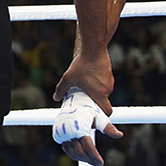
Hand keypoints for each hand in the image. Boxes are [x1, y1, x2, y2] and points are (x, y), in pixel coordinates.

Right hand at [52, 88, 123, 165]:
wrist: (72, 98)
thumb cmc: (88, 107)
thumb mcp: (100, 116)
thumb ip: (109, 128)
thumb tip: (120, 135)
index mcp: (80, 126)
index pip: (88, 146)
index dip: (95, 157)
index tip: (101, 163)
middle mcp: (69, 130)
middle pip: (80, 152)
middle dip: (89, 159)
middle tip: (98, 163)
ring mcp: (61, 133)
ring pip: (72, 152)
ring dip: (82, 158)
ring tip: (91, 159)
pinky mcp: (58, 134)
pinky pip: (66, 148)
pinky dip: (74, 153)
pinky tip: (82, 154)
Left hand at [54, 50, 118, 165]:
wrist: (93, 48)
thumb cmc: (81, 65)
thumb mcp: (67, 79)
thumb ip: (61, 90)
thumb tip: (56, 98)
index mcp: (100, 94)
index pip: (107, 112)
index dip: (102, 116)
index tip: (95, 117)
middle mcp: (107, 89)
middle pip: (104, 102)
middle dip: (96, 104)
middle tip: (86, 103)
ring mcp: (110, 81)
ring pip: (104, 92)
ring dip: (97, 93)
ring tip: (86, 89)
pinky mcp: (109, 74)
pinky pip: (105, 84)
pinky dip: (99, 85)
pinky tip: (90, 79)